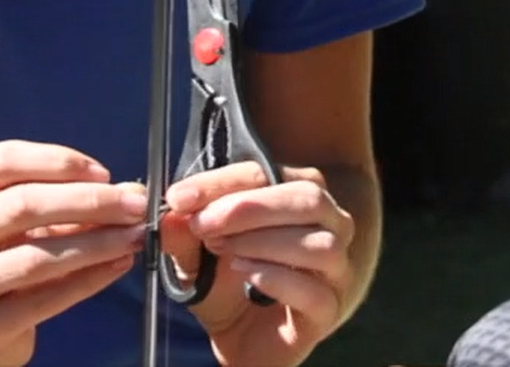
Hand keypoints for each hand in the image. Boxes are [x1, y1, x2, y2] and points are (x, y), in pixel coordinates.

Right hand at [0, 141, 146, 366]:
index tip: (104, 173)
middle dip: (88, 202)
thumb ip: (68, 201)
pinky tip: (118, 265)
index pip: (2, 161)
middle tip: (134, 205)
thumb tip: (131, 191)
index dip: (58, 162)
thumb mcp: (20, 222)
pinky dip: (89, 279)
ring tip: (134, 235)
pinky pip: (44, 300)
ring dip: (96, 243)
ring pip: (35, 257)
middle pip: (21, 206)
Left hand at [161, 162, 355, 366]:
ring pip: (320, 243)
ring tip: (224, 251)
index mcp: (298, 196)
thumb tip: (174, 209)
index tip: (180, 197)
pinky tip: (247, 275)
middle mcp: (330, 226)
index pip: (269, 172)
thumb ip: (185, 231)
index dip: (223, 182)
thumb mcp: (196, 252)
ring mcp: (335, 269)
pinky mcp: (327, 310)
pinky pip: (315, 292)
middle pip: (308, 198)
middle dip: (250, 207)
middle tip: (204, 223)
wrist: (241, 337)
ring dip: (263, 242)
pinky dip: (277, 279)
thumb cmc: (228, 282)